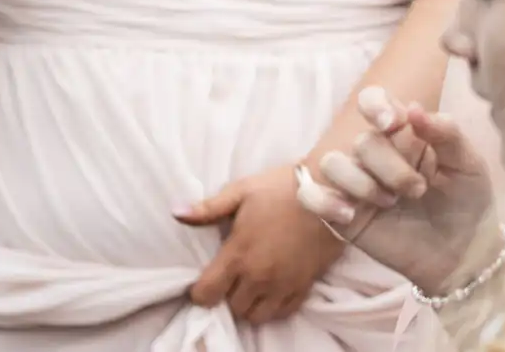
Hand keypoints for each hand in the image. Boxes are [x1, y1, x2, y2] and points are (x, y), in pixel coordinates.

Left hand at [178, 164, 344, 324]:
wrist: (330, 191)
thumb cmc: (282, 188)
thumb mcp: (242, 191)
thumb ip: (207, 208)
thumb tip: (175, 213)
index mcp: (238, 255)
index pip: (206, 294)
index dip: (200, 291)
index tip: (206, 280)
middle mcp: (259, 276)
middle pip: (232, 307)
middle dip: (228, 295)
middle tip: (233, 278)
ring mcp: (283, 284)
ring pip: (256, 316)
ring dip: (251, 304)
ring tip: (253, 286)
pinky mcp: (305, 285)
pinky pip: (283, 312)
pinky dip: (275, 306)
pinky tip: (274, 289)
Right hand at [295, 86, 494, 295]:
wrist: (462, 252)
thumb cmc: (467, 201)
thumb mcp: (469, 163)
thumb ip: (446, 133)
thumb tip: (413, 109)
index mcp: (405, 132)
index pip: (373, 100)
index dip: (375, 105)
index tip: (392, 123)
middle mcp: (376, 153)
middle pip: (362, 141)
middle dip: (391, 167)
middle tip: (419, 190)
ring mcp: (356, 183)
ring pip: (331, 162)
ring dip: (362, 184)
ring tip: (391, 203)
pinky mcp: (342, 214)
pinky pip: (309, 195)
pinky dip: (323, 201)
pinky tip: (351, 215)